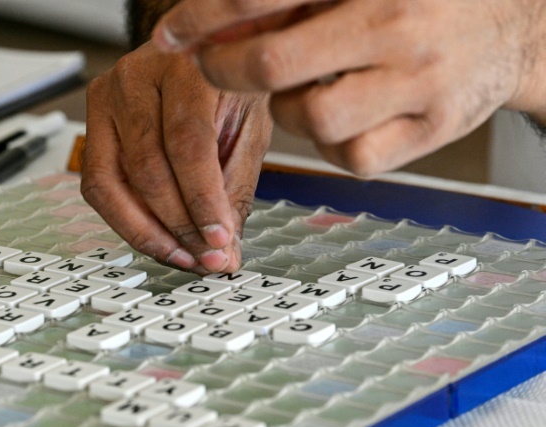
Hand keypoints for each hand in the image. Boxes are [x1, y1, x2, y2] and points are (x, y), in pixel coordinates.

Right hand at [82, 42, 271, 273]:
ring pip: (109, 183)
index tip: (219, 240)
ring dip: (147, 232)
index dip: (201, 200)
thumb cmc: (225, 86)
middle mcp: (136, 77)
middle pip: (146, 167)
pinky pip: (97, 185)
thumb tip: (224, 251)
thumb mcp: (249, 126)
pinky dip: (126, 220)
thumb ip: (236, 188)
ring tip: (182, 256)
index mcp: (186, 66)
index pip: (186, 144)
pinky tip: (157, 238)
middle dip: (177, 225)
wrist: (197, 53)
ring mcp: (106, 99)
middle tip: (206, 257)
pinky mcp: (91, 123)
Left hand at [153, 0, 545, 174]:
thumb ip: (291, 5)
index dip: (204, 17)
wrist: (511, 29)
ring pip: (308, 119)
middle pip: (273, 63)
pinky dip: (334, 143)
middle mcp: (393, 24)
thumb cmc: (421, 1)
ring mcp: (416, 80)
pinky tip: (349, 119)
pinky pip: (351, 155)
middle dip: (225, 71)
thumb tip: (215, 26)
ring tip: (307, 90)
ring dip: (288, 111)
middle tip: (213, 67)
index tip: (172, 35)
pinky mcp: (431, 128)